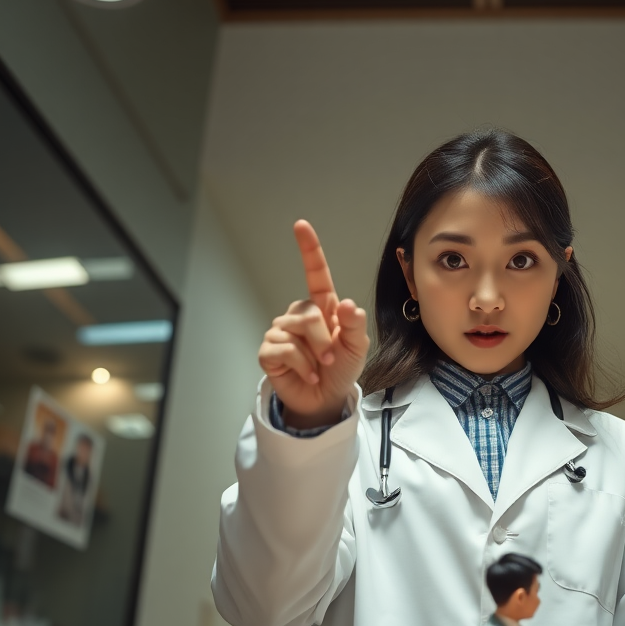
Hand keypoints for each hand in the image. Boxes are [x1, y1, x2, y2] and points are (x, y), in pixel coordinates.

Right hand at [258, 220, 369, 427]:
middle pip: (307, 312)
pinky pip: (283, 350)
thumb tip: (349, 305)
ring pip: (295, 330)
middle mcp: (300, 315)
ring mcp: (281, 332)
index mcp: (323, 308)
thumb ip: (355, 325)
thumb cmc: (340, 370)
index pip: (315, 274)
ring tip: (318, 368)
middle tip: (330, 358)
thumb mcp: (356, 347)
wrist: (325, 400)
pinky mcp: (268, 351)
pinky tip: (308, 375)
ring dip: (313, 354)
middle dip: (323, 338)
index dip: (309, 250)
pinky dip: (301, 366)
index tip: (301, 225)